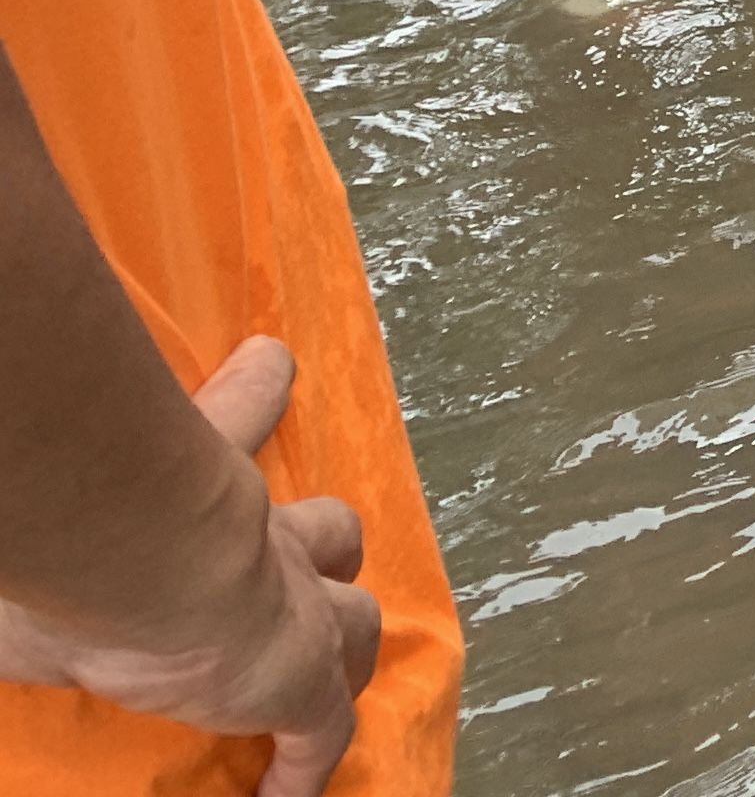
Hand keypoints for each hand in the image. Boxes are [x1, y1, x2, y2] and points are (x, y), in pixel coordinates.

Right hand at [0, 339, 382, 796]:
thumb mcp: (30, 549)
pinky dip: (312, 762)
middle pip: (324, 529)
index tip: (269, 364)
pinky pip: (323, 730)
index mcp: (201, 487)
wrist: (136, 555)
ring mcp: (290, 604)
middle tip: (320, 553)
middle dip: (322, 542)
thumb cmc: (71, 536)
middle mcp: (257, 536)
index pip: (236, 415)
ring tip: (340, 663)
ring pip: (353, 616)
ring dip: (344, 637)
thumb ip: (19, 571)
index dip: (251, 393)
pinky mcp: (301, 674)